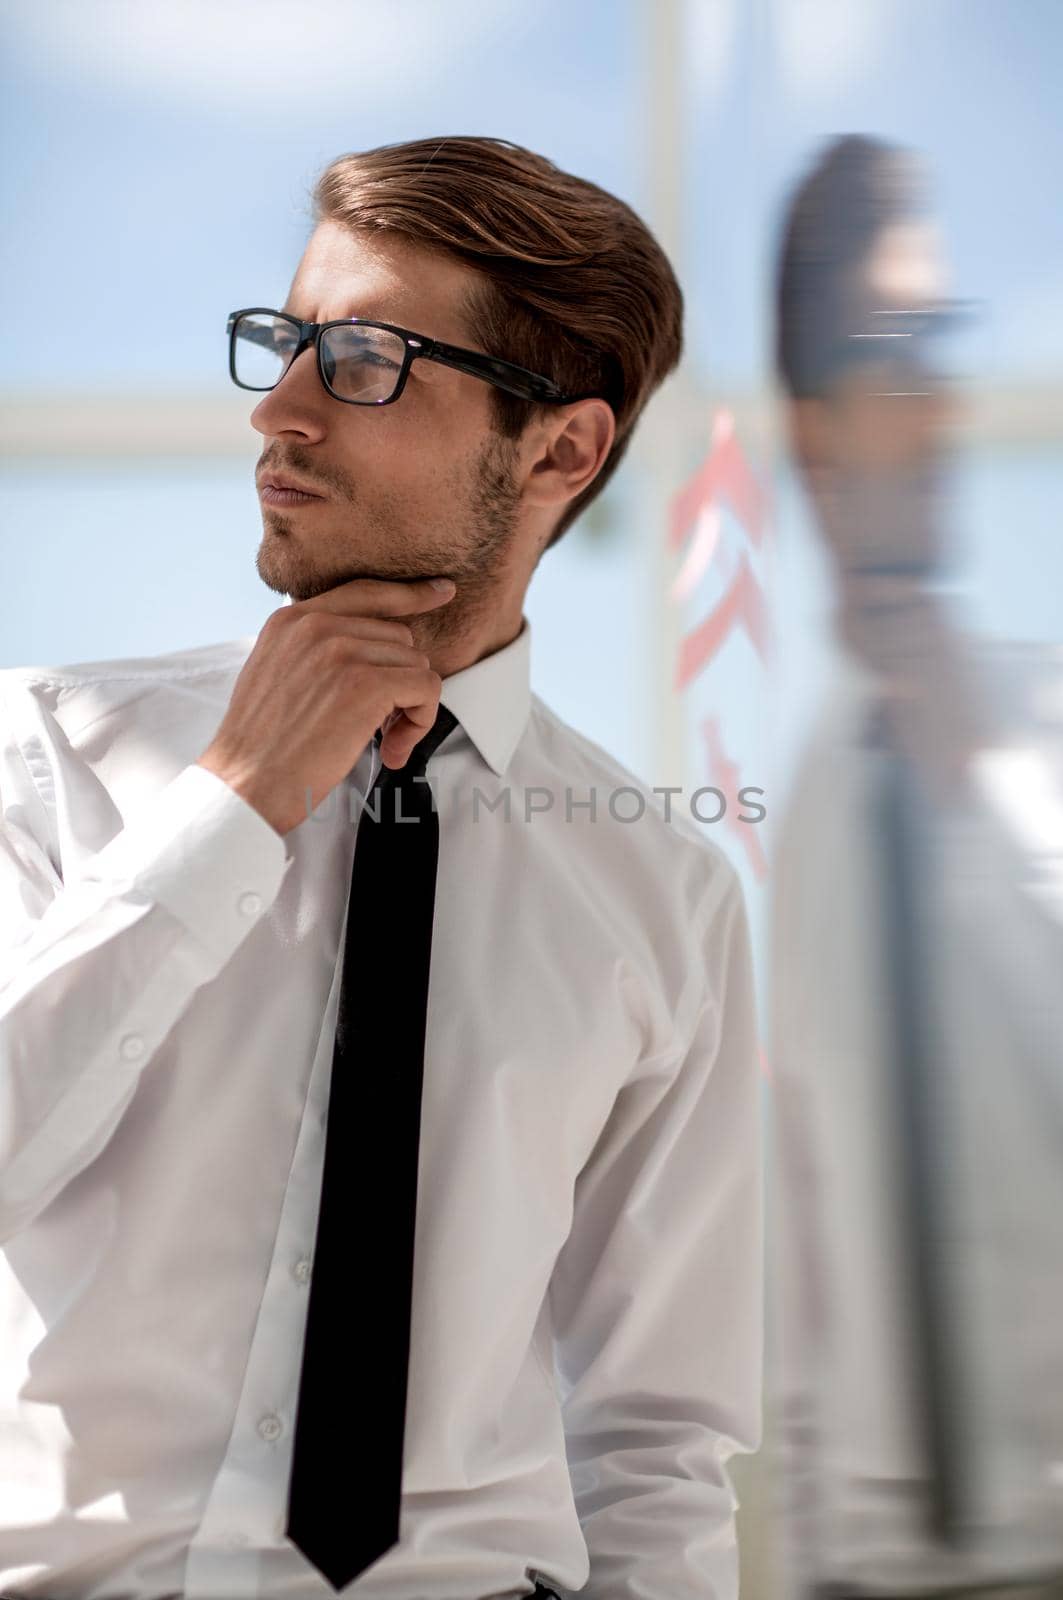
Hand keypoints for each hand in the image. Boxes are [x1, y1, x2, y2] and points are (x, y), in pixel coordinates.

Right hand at [196, 576, 455, 835]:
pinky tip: (392, 749)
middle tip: (380, 726)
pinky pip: (426, 688)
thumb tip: (372, 651)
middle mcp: (315, 626)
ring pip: (416, 664)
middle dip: (399, 682)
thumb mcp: (276, 674)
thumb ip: (314, 651)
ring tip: (381, 741)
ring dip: (409, 708)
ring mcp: (340, 651)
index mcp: (291, 620)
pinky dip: (420, 722)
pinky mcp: (365, 684)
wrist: (245, 784)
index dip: (409, 594)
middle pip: (399, 638)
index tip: (440, 592)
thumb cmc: (262, 746)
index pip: (365, 592)